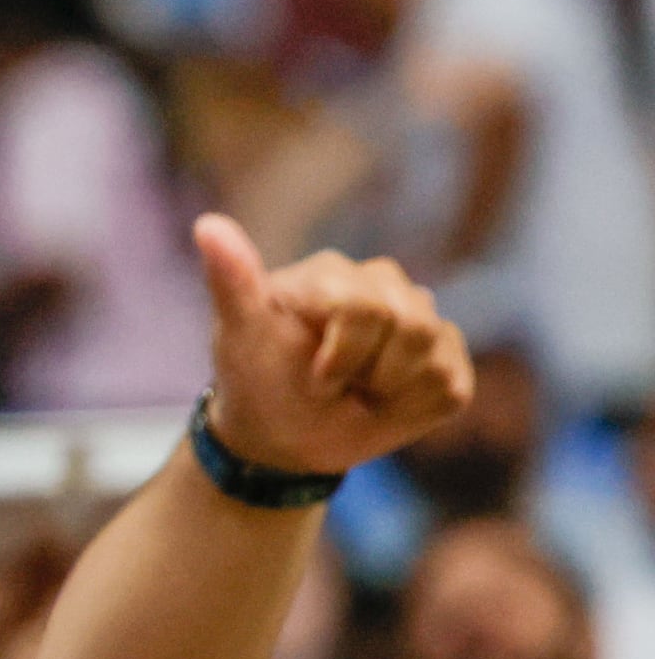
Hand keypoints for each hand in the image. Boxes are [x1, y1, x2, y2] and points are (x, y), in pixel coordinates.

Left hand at [195, 214, 471, 479]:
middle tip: (330, 385)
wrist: (284, 434)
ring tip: (356, 391)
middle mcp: (381, 284)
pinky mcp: (446, 359)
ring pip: (434, 355)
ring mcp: (420, 319)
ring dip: (390, 391)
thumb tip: (207, 224)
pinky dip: (413, 409)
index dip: (342, 357)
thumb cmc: (258, 377)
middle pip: (412, 325)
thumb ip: (231, 281)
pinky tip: (382, 402)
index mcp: (332, 273)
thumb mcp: (239, 335)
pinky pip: (451, 386)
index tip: (312, 376)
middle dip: (369, 372)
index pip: (368, 306)